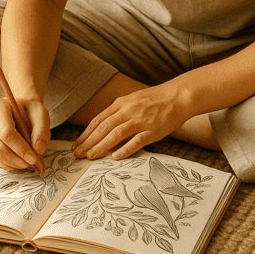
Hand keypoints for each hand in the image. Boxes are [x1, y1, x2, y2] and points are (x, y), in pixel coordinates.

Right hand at [0, 96, 49, 170]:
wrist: (22, 107)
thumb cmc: (30, 109)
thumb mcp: (41, 113)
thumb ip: (42, 130)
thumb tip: (38, 150)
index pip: (6, 133)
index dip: (20, 148)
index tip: (34, 158)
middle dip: (17, 159)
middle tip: (33, 163)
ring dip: (15, 163)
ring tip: (29, 161)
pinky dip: (11, 164)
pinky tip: (22, 160)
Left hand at [72, 83, 189, 160]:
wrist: (178, 96)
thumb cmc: (155, 100)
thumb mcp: (133, 101)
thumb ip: (119, 113)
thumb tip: (104, 130)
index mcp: (122, 103)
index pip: (98, 120)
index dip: (86, 133)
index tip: (76, 144)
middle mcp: (128, 111)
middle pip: (103, 127)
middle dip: (88, 142)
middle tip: (77, 154)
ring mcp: (141, 120)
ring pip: (116, 134)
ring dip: (101, 146)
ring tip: (90, 156)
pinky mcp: (153, 130)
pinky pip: (136, 141)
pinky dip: (125, 149)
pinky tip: (115, 157)